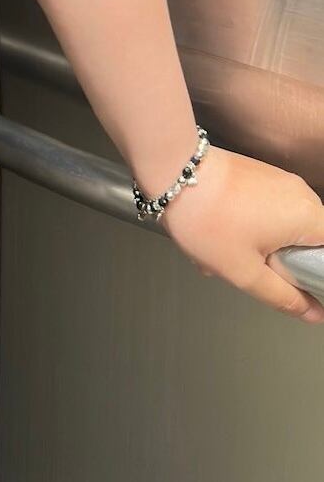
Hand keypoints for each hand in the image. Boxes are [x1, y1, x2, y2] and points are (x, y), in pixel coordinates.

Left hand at [157, 144, 323, 324]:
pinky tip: (217, 233)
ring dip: (255, 246)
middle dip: (275, 261)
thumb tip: (312, 312)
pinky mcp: (257, 174)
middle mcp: (299, 193)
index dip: (311, 274)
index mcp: (308, 216)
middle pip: (304, 242)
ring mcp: (277, 180)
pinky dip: (245, 226)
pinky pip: (263, 210)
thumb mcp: (244, 272)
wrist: (171, 169)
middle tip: (247, 264)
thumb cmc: (205, 216)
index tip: (288, 281)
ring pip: (279, 228)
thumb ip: (284, 298)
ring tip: (224, 248)